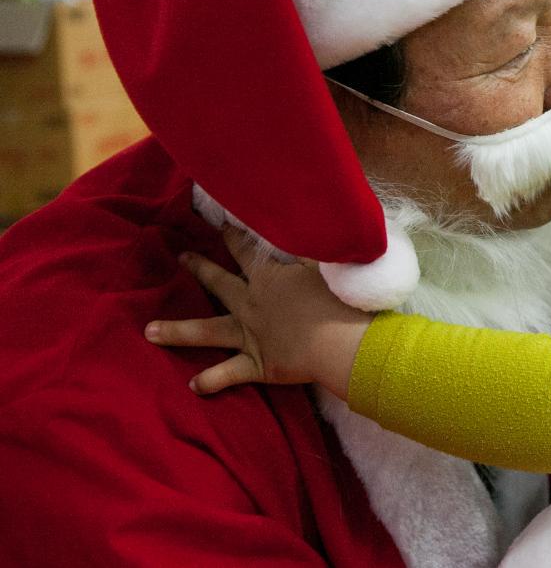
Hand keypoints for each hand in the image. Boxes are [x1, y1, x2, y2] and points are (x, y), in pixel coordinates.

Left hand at [145, 227, 372, 398]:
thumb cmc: (338, 299)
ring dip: (178, 331)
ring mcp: (251, 335)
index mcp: (268, 277)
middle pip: (219, 283)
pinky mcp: (259, 365)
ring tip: (149, 332)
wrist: (340, 341)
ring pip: (208, 331)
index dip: (232, 237)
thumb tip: (298, 229)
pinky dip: (211, 380)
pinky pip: (229, 373)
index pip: (245, 251)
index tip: (220, 225)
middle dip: (200, 269)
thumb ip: (308, 248)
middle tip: (182, 258)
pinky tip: (193, 385)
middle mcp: (251, 303)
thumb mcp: (326, 263)